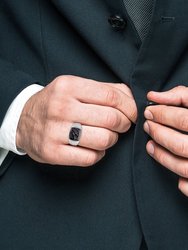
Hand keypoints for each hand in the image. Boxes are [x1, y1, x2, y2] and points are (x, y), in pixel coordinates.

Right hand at [16, 75, 136, 166]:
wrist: (23, 121)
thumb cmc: (55, 103)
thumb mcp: (74, 87)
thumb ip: (104, 89)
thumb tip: (131, 97)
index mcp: (69, 87)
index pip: (112, 97)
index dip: (130, 107)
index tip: (133, 114)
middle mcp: (61, 108)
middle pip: (111, 119)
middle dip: (124, 124)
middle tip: (121, 125)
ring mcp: (55, 131)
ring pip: (104, 140)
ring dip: (112, 140)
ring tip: (106, 136)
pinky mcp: (52, 152)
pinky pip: (90, 158)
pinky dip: (98, 154)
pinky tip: (93, 148)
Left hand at [144, 86, 187, 195]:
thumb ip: (181, 96)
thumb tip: (153, 96)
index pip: (183, 120)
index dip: (162, 114)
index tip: (149, 111)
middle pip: (180, 145)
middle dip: (158, 134)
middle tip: (148, 125)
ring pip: (182, 167)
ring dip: (161, 156)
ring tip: (150, 144)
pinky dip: (180, 181)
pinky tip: (174, 166)